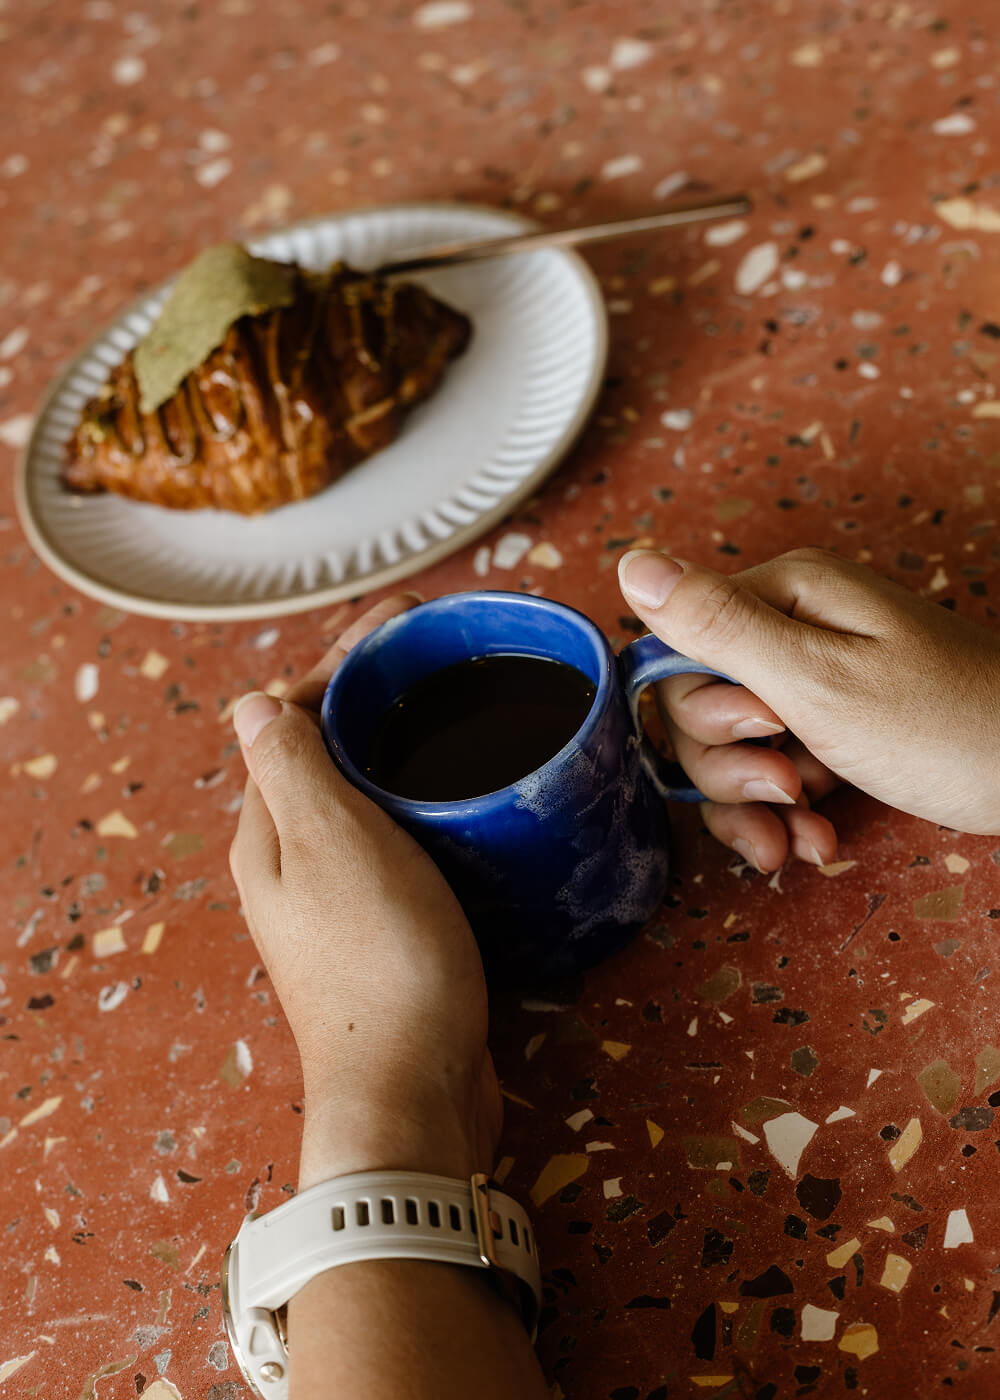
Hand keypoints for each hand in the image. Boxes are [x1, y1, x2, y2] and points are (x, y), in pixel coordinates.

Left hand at [228, 596, 499, 1189]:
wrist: (413, 1088)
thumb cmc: (377, 960)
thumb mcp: (330, 843)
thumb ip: (289, 766)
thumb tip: (249, 701)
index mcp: (269, 833)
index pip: (288, 719)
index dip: (340, 661)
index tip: (401, 623)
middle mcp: (293, 863)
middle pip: (325, 753)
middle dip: (372, 695)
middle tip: (437, 656)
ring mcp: (338, 900)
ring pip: (364, 797)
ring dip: (399, 747)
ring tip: (457, 713)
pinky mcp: (386, 930)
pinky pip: (398, 840)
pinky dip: (424, 802)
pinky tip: (466, 801)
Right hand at [618, 546, 999, 871]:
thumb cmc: (946, 727)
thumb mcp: (817, 679)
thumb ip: (716, 625)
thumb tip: (630, 560)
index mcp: (783, 597)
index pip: (676, 650)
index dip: (699, 712)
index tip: (764, 736)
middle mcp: (791, 630)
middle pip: (698, 706)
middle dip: (731, 766)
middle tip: (791, 784)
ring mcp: (814, 681)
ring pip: (731, 749)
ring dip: (757, 804)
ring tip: (804, 834)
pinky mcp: (834, 728)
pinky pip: (774, 769)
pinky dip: (785, 813)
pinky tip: (815, 840)